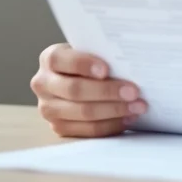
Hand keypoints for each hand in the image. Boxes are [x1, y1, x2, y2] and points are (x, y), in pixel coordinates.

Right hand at [30, 44, 146, 137]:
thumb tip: (128, 63)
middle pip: (74, 90)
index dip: (84, 64)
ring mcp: (49, 109)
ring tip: (137, 106)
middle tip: (134, 91)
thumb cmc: (90, 62)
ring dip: (114, 110)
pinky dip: (111, 124)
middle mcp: (43, 84)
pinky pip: (88, 130)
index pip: (60, 60)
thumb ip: (101, 54)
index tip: (106, 69)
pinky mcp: (60, 128)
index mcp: (49, 59)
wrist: (79, 79)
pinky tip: (128, 118)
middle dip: (107, 91)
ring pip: (83, 113)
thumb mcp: (90, 51)